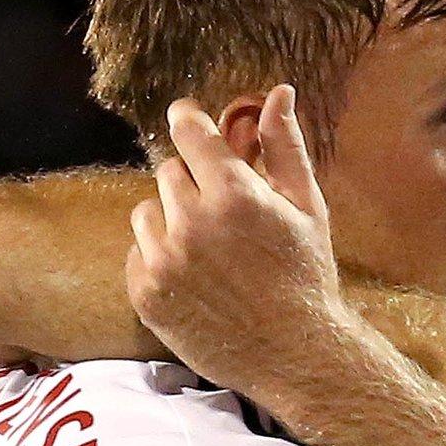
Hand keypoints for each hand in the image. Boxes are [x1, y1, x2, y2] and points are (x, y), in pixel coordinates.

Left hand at [126, 88, 343, 396]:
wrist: (296, 354)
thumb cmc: (307, 275)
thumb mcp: (307, 207)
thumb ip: (285, 147)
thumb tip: (279, 92)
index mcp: (235, 194)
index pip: (187, 131)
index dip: (188, 120)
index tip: (190, 121)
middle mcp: (192, 223)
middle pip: (168, 171)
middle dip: (193, 183)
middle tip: (223, 214)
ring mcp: (165, 261)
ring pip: (147, 211)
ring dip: (171, 221)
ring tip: (208, 251)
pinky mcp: (146, 294)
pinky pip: (138, 253)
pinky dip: (159, 259)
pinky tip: (195, 279)